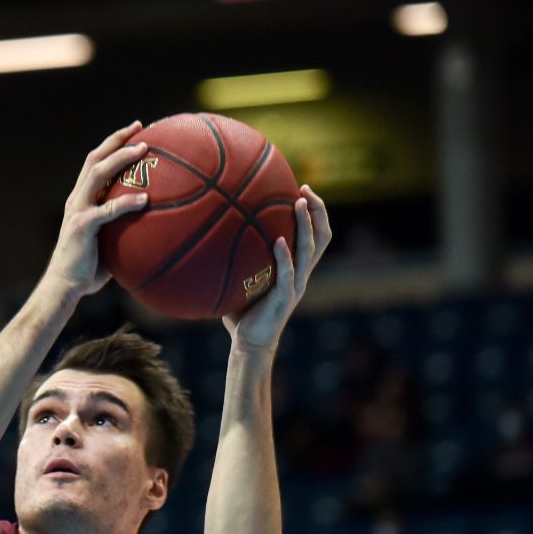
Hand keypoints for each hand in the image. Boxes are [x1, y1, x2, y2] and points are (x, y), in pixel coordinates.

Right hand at [43, 122, 151, 299]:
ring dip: (121, 158)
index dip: (113, 144)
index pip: (95, 163)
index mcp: (81, 200)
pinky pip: (107, 210)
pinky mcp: (81, 226)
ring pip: (97, 174)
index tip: (136, 131)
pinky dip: (126, 202)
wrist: (64, 286)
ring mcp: (77, 210)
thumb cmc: (88, 269)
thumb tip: (157, 227)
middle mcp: (77, 199)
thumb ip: (124, 229)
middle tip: (141, 127)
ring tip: (143, 149)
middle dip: (117, 140)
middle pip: (95, 159)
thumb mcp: (108, 242)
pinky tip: (146, 199)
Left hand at [224, 185, 331, 351]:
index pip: (314, 236)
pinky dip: (285, 256)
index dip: (314, 212)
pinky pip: (288, 273)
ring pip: (310, 250)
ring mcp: (296, 285)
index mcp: (296, 269)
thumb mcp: (242, 280)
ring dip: (306, 225)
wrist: (249, 344)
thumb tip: (211, 235)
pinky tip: (278, 241)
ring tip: (299, 203)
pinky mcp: (285, 298)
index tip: (301, 189)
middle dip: (317, 210)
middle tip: (304, 190)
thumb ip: (236, 259)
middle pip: (321, 236)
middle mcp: (301, 274)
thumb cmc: (242, 313)